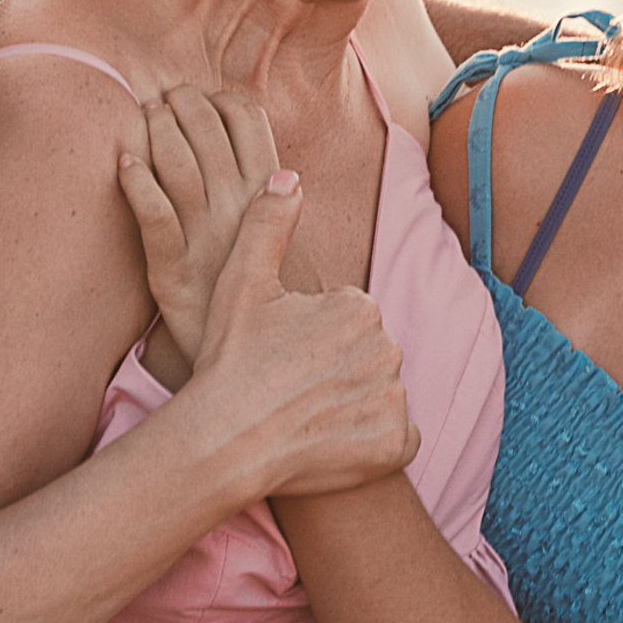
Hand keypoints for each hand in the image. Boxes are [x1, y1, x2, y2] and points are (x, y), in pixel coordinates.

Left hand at [116, 85, 287, 375]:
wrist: (267, 364)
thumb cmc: (275, 297)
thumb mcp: (286, 239)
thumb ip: (273, 198)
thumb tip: (270, 162)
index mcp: (271, 197)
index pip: (249, 119)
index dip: (221, 100)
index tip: (204, 101)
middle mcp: (242, 211)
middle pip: (208, 129)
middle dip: (183, 103)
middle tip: (166, 99)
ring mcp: (207, 240)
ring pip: (179, 165)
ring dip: (159, 129)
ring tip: (145, 114)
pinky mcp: (174, 274)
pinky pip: (155, 221)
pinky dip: (138, 186)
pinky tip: (124, 164)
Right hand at [174, 153, 420, 500]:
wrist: (225, 439)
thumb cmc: (230, 361)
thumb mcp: (241, 283)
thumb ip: (268, 224)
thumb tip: (289, 177)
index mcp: (357, 305)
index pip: (347, 323)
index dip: (313, 342)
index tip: (282, 358)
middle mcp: (386, 346)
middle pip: (367, 358)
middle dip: (337, 372)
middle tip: (291, 390)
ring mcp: (392, 397)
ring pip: (379, 396)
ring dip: (353, 406)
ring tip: (306, 419)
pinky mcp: (394, 444)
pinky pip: (396, 440)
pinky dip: (373, 444)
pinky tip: (333, 444)